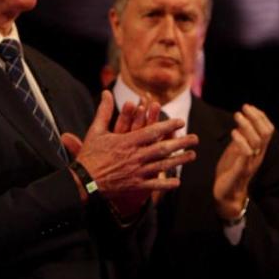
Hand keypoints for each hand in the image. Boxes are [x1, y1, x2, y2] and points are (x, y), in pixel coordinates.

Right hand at [61, 90, 197, 215]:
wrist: (82, 181)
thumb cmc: (89, 155)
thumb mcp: (96, 131)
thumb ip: (104, 111)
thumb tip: (106, 92)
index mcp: (127, 141)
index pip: (153, 131)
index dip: (168, 125)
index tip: (181, 121)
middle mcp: (135, 156)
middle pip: (163, 148)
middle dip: (181, 143)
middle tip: (195, 138)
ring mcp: (136, 171)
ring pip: (163, 165)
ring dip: (179, 160)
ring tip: (192, 155)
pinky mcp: (135, 185)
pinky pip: (154, 185)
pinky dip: (166, 184)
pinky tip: (177, 182)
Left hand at [213, 104, 273, 218]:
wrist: (226, 195)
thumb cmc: (231, 171)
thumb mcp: (236, 150)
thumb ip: (242, 138)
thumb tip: (243, 121)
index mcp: (259, 150)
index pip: (268, 130)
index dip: (261, 117)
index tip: (250, 107)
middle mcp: (258, 156)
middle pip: (265, 133)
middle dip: (256, 117)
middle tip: (244, 108)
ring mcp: (250, 163)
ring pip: (256, 141)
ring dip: (247, 125)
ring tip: (237, 116)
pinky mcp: (241, 170)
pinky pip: (246, 153)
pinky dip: (241, 140)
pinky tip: (233, 132)